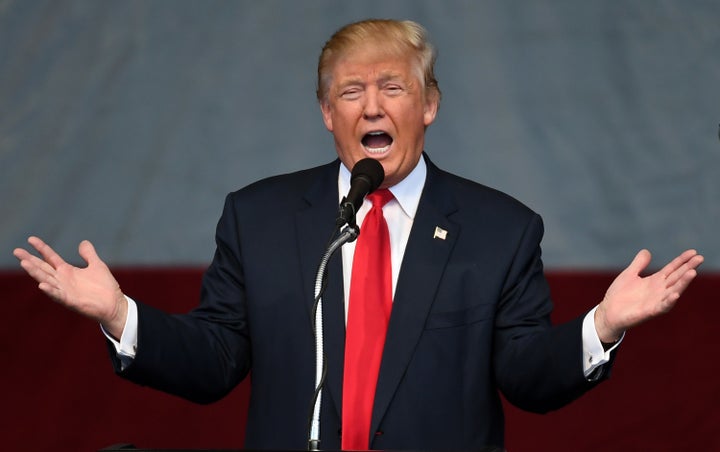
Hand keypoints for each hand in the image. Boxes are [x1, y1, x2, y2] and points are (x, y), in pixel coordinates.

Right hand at [13, 236, 127, 337]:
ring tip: (24, 263)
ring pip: (46, 280)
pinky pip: (58, 295)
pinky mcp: (70, 301)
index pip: (50, 257)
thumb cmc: (105, 286)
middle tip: (17, 251)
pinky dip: (50, 290)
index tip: (30, 239)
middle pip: (43, 268)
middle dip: (30, 260)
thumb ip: (89, 254)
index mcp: (67, 271)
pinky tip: (41, 285)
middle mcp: (63, 280)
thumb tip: (83, 242)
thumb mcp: (97, 265)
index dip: (41, 248)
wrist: (114, 304)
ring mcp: (65, 290)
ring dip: (35, 273)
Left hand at [594, 249, 703, 341]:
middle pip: (677, 277)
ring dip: (683, 283)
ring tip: (692, 273)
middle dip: (688, 268)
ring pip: (674, 290)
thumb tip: (647, 251)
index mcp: (655, 281)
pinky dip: (669, 301)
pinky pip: (662, 306)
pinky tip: (675, 295)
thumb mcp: (629, 275)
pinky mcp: (650, 311)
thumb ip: (639, 264)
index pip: (672, 268)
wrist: (609, 312)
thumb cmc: (619, 295)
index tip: (694, 252)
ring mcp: (656, 301)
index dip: (682, 260)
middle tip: (700, 258)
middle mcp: (659, 290)